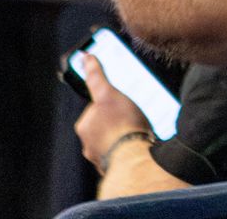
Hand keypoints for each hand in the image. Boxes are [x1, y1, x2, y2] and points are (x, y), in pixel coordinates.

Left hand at [73, 54, 152, 168]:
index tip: (124, 105)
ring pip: (112, 142)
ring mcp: (101, 158)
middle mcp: (88, 145)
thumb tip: (85, 57)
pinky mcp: (116, 169)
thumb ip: (96, 76)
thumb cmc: (122, 124)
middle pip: (103, 126)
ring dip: (123, 137)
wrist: (135, 158)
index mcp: (84, 126)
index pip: (95, 108)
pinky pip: (122, 155)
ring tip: (140, 132)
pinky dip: (129, 150)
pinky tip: (142, 146)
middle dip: (116, 122)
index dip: (111, 103)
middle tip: (134, 117)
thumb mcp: (109, 93)